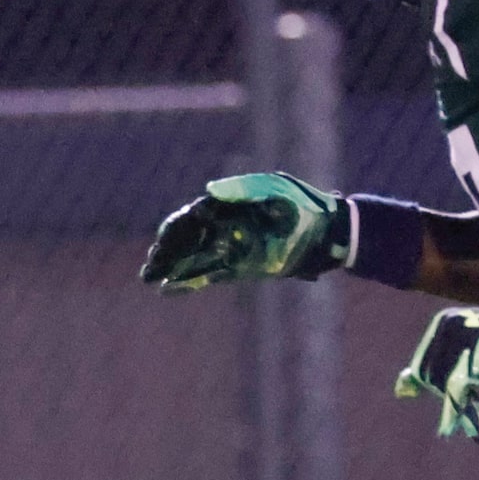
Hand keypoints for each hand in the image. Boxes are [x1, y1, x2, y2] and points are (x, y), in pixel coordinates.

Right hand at [141, 173, 347, 288]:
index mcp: (228, 206)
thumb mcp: (275, 189)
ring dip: (171, 269)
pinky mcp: (242, 269)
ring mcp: (233, 249)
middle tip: (147, 267)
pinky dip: (189, 283)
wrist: (331, 233)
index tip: (162, 240)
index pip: (192, 217)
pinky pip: (209, 276)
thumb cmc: (304, 205)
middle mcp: (226, 228)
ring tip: (149, 278)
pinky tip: (169, 290)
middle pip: (187, 240)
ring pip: (193, 260)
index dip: (175, 229)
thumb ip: (242, 189)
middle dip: (166, 253)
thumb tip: (208, 193)